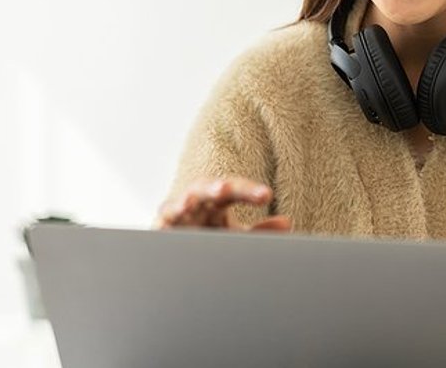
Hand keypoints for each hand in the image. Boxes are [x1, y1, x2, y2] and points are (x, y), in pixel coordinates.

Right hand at [157, 177, 292, 231]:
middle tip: (224, 189)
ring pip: (176, 205)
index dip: (248, 191)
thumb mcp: (235, 235)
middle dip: (213, 188)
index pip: (234, 189)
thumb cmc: (211, 238)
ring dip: (181, 204)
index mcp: (216, 201)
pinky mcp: (159, 232)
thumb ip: (260, 231)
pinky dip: (161, 228)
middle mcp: (195, 204)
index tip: (266, 195)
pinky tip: (165, 229)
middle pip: (204, 188)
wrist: (183, 257)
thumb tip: (286, 223)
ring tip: (188, 205)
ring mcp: (175, 217)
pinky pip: (158, 228)